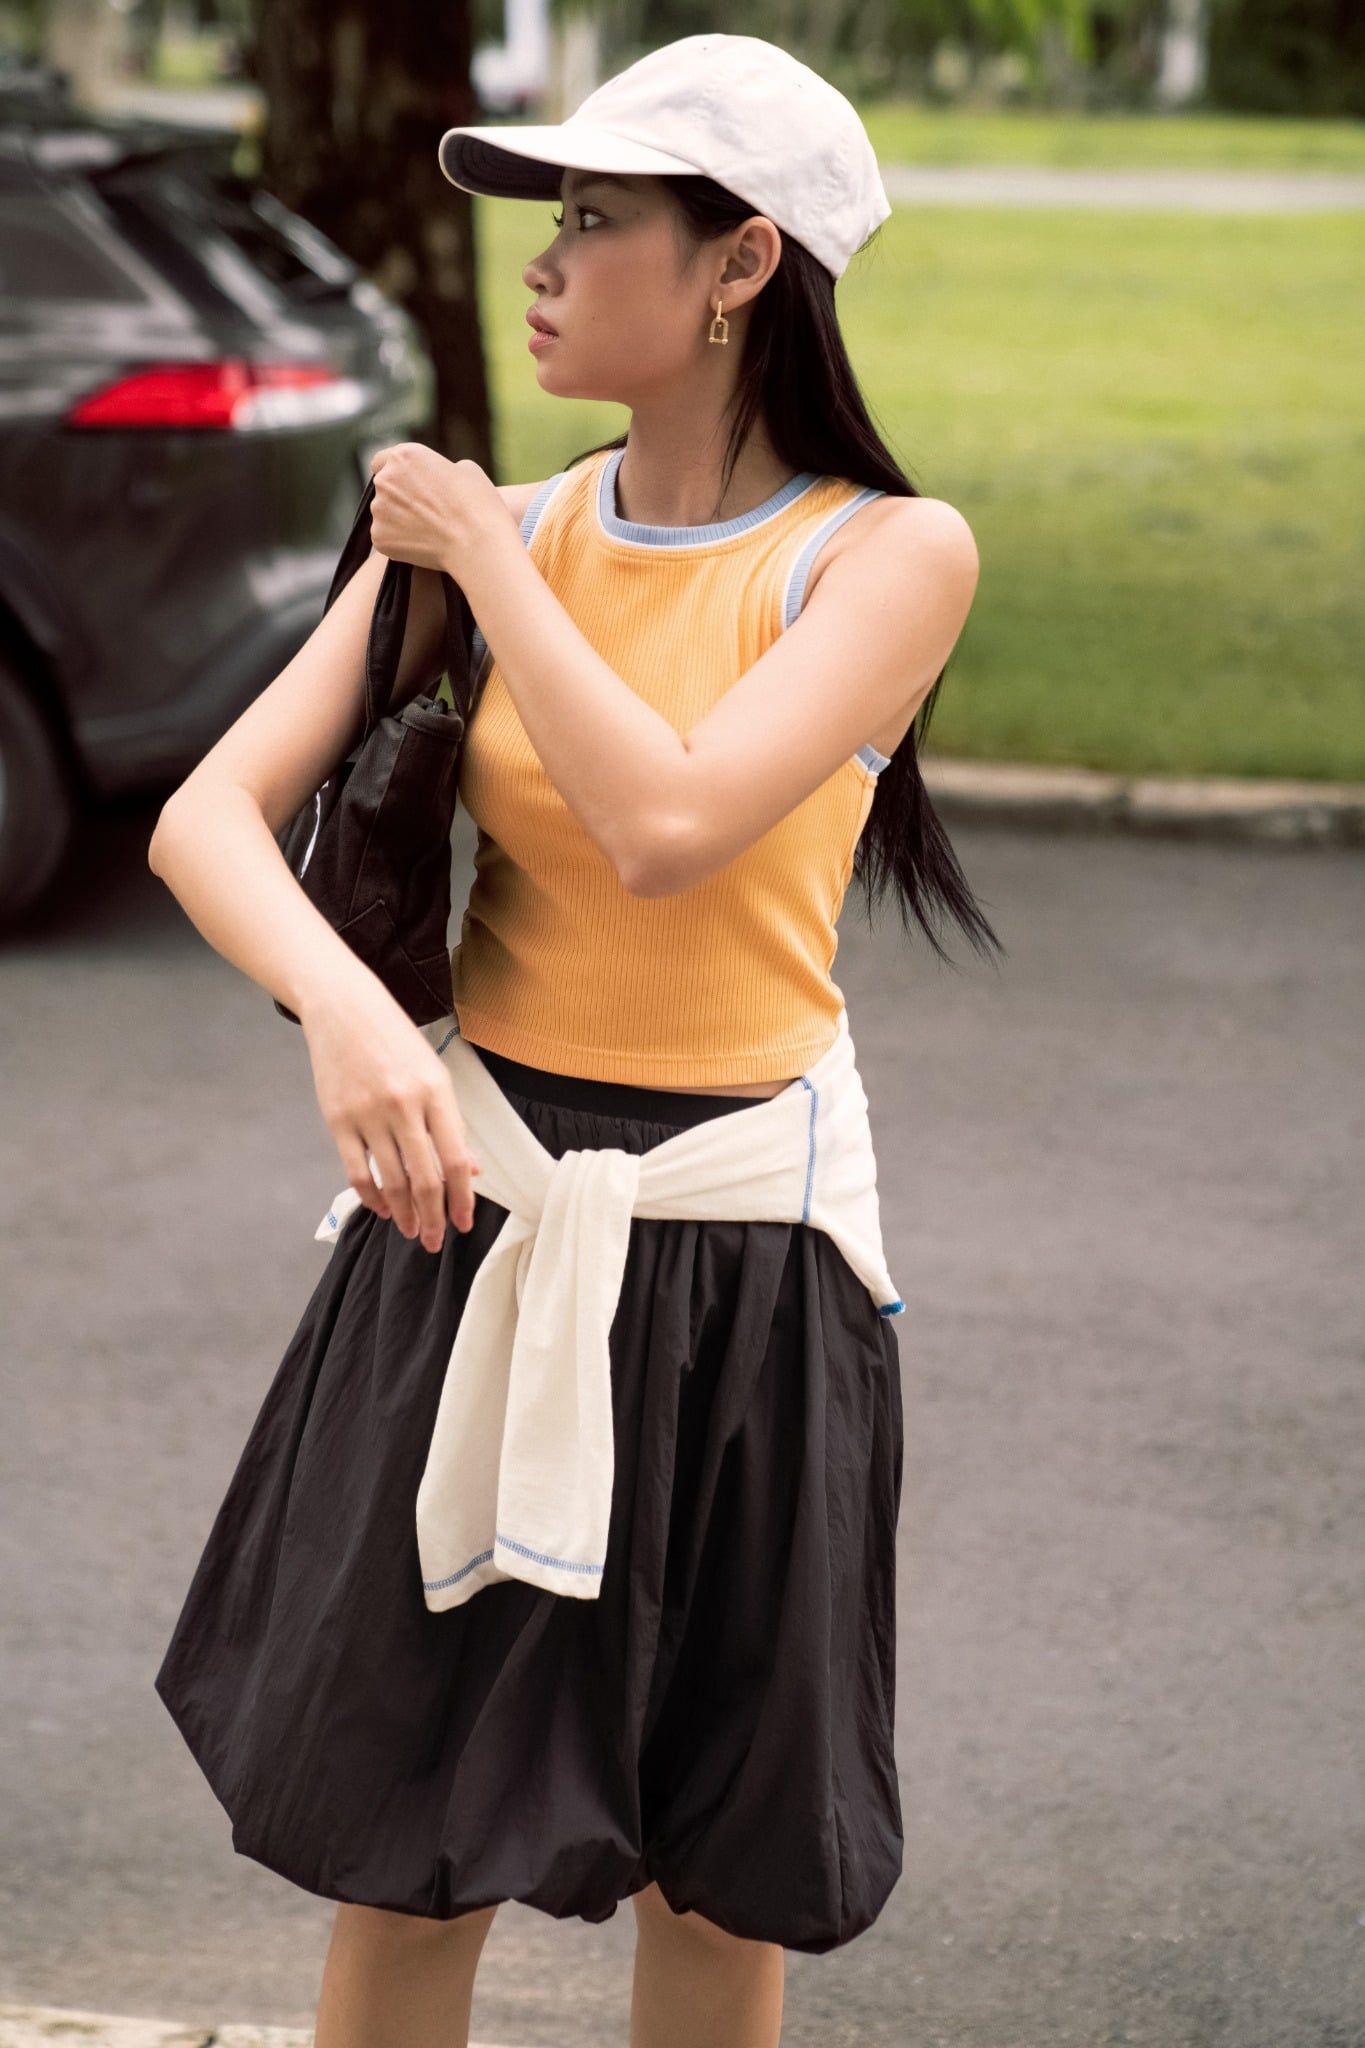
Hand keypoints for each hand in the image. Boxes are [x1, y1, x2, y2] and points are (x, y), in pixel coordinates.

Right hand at [299, 969, 482, 1253]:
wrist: (344, 1009)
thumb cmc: (395, 1041)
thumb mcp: (435, 1074)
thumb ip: (453, 1123)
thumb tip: (472, 1169)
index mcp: (435, 1093)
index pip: (455, 1159)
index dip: (462, 1198)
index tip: (464, 1223)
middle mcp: (403, 1105)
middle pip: (424, 1178)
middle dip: (433, 1217)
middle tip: (436, 1240)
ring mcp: (368, 1114)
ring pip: (390, 1180)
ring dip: (404, 1213)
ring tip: (412, 1231)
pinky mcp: (338, 1119)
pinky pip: (357, 1171)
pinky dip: (371, 1196)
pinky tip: (382, 1208)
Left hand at [368, 442, 514, 577]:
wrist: (476, 544)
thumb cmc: (477, 505)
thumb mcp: (465, 470)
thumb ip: (441, 469)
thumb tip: (438, 479)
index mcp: (404, 457)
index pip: (382, 461)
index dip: (396, 474)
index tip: (408, 485)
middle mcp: (385, 480)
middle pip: (384, 488)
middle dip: (399, 498)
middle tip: (426, 512)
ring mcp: (379, 511)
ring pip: (385, 514)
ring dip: (399, 520)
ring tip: (429, 531)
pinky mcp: (379, 538)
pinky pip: (386, 538)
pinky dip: (401, 542)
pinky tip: (424, 545)